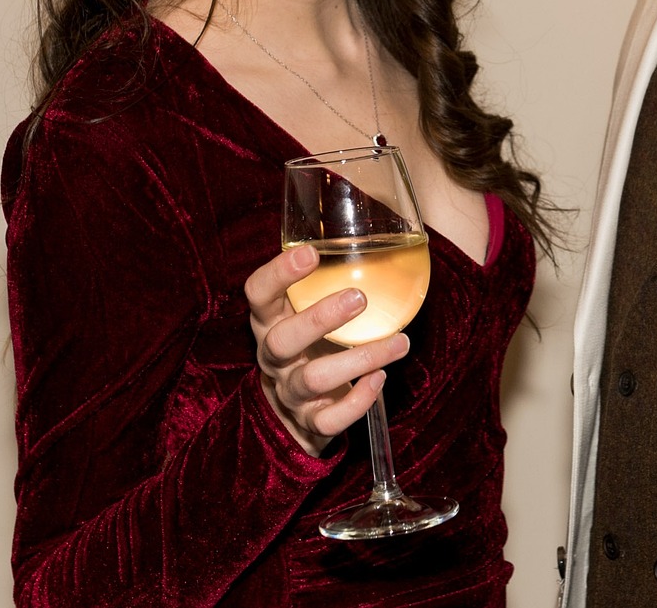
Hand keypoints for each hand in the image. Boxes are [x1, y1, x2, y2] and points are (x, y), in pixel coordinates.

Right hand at [244, 244, 406, 455]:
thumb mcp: (306, 309)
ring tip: (398, 342)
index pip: (257, 294)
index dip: (278, 273)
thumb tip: (385, 235)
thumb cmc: (311, 343)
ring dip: (360, 359)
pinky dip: (359, 401)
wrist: (296, 410)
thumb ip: (327, 280)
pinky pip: (329, 419)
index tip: (310, 253)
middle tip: (360, 298)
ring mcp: (289, 391)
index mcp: (269, 320)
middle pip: (282, 339)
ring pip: (314, 379)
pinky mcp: (310, 422)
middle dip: (320, 318)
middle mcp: (273, 356)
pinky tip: (380, 378)